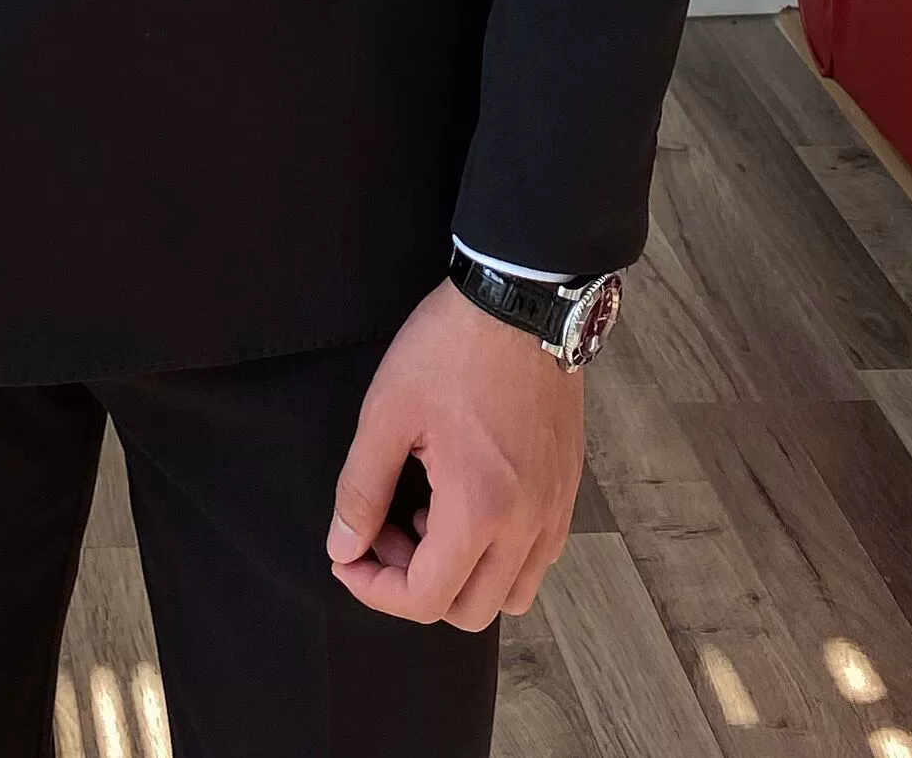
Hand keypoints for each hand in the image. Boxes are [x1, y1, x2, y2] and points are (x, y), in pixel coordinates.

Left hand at [327, 280, 584, 629]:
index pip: (426, 599)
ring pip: (511, 592)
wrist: (521, 300)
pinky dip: (498, 552)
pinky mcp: (567, 488)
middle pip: (470, 611)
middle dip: (415, 584)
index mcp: (480, 510)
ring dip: (462, 575)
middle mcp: (529, 524)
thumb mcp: (387, 413)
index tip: (347, 556)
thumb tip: (344, 547)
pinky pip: (536, 556)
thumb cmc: (451, 349)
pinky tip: (465, 497)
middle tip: (384, 527)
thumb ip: (361, 489)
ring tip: (426, 513)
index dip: (374, 589)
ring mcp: (556, 509)